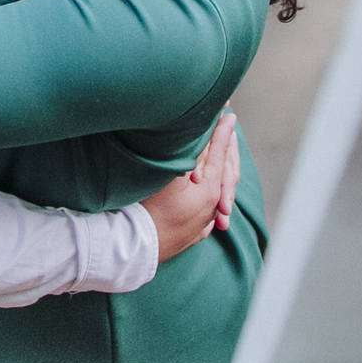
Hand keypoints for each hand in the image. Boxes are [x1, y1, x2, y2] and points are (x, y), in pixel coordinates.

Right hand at [140, 111, 237, 262]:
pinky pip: (208, 216)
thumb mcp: (170, 173)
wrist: (132, 247)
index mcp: (210, 190)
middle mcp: (211, 209)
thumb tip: (205, 135)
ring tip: (221, 161)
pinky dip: (211, 201)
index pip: (219, 153)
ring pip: (218, 196)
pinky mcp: (189, 236)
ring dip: (221, 175)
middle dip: (226, 150)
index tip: (229, 115)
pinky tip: (211, 199)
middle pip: (224, 174)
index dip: (223, 132)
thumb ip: (190, 154)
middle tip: (228, 131)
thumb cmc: (148, 206)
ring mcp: (201, 225)